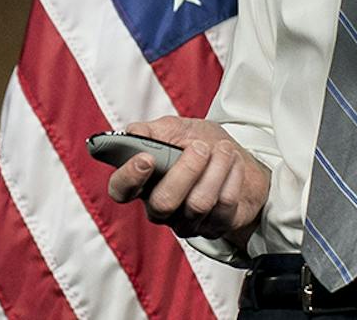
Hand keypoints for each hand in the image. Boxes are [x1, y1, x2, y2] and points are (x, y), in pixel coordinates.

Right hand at [105, 116, 268, 244]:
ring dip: (216, 170)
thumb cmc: (200, 143)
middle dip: (186, 171)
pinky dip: (232, 178)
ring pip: (197, 204)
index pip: (121, 190)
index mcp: (142, 182)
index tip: (146, 158)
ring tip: (224, 149)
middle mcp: (159, 207)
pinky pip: (223, 206)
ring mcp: (185, 222)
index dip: (129, 177)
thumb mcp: (174, 129)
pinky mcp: (213, 228)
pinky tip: (233, 162)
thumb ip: (150, 131)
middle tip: (200, 147)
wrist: (236, 158)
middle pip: (163, 203)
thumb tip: (131, 133)